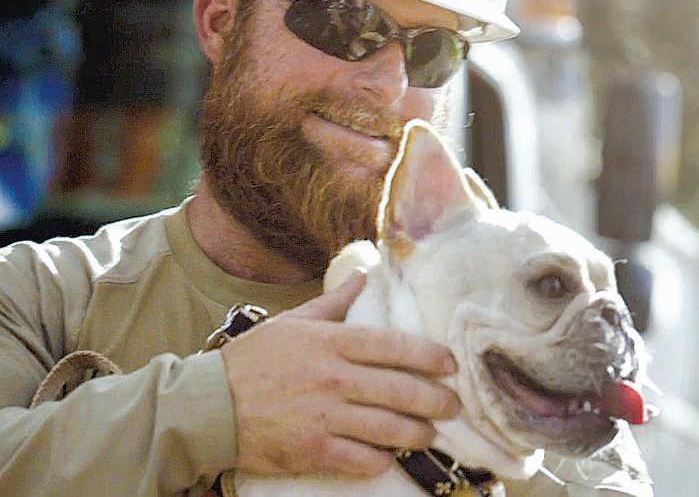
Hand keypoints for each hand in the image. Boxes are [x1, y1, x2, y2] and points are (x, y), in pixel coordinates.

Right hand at [220, 272, 459, 476]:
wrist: (208, 406)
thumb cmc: (252, 360)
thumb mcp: (292, 322)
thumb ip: (333, 303)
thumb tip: (363, 275)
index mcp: (330, 342)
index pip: (393, 344)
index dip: (429, 355)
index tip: (451, 364)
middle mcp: (333, 377)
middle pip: (400, 389)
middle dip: (435, 400)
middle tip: (454, 405)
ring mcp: (324, 416)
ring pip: (388, 428)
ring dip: (417, 434)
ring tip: (430, 434)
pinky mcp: (312, 450)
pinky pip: (361, 459)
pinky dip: (381, 460)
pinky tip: (389, 458)